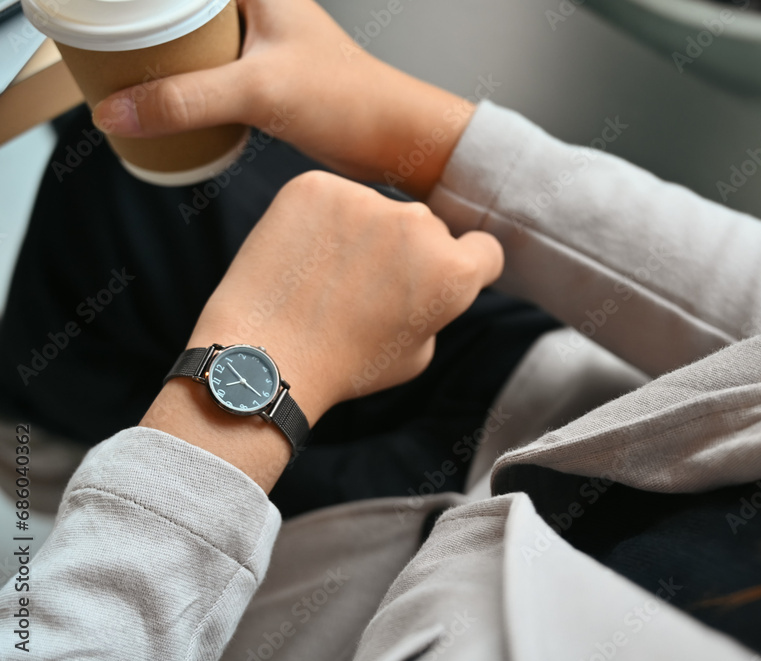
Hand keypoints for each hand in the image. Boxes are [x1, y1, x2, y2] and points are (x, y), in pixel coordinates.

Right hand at [92, 0, 474, 198]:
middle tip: (98, 42)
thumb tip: (115, 112)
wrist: (396, 137)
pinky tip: (160, 99)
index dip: (137, 2)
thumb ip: (185, 100)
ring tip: (118, 72)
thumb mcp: (258, 91)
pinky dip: (182, 81)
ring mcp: (260, 39)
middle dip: (139, 23)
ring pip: (192, 37)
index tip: (98, 8)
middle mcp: (256, 5)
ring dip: (159, 56)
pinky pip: (208, 68)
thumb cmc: (350, 99)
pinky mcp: (264, 73)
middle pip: (179, 7)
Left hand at [141, 171, 502, 488]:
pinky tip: (303, 258)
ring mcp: (366, 198)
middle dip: (407, 252)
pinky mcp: (317, 184)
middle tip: (367, 291)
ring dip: (364, 233)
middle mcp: (418, 223)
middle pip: (427, 229)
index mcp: (454, 270)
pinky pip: (332, 197)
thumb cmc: (345, 365)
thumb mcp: (418, 353)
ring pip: (377, 210)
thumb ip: (436, 306)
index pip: (484, 250)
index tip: (432, 284)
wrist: (266, 356)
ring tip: (327, 278)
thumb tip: (426, 278)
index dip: (464, 269)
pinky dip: (321, 221)